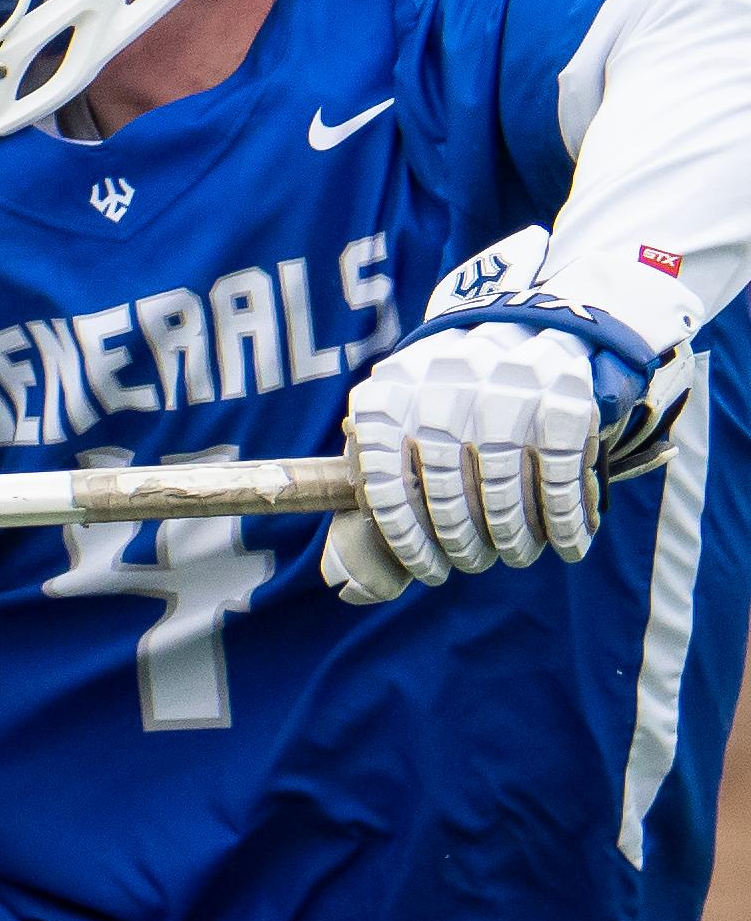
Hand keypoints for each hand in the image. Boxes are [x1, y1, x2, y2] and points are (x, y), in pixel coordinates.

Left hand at [322, 226, 692, 603]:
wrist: (522, 329)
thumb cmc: (445, 401)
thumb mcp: (396, 428)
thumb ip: (374, 498)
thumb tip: (351, 591)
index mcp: (385, 400)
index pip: (387, 494)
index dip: (410, 546)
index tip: (430, 571)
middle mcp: (440, 392)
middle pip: (449, 503)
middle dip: (466, 547)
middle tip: (477, 561)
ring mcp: (505, 396)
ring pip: (505, 500)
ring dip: (516, 542)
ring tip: (517, 552)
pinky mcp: (563, 404)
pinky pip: (561, 486)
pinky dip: (567, 525)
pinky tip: (569, 544)